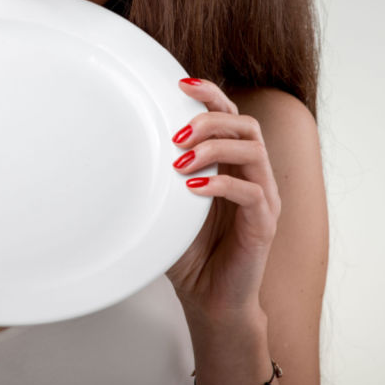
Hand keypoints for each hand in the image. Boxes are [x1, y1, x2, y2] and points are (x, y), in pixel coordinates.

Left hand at [165, 78, 280, 318]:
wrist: (211, 301)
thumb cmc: (190, 254)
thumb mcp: (168, 208)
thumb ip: (158, 180)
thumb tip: (120, 151)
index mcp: (232, 166)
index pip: (231, 116)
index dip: (211, 95)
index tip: (181, 84)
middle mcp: (253, 176)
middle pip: (246, 126)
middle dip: (210, 120)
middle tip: (177, 135)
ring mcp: (263, 199)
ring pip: (253, 152)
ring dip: (215, 148)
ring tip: (182, 161)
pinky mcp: (264, 224)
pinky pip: (252, 193)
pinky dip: (222, 185)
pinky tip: (194, 190)